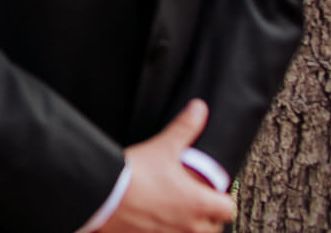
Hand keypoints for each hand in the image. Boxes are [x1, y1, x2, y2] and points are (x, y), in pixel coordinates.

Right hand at [100, 101, 234, 232]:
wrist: (102, 194)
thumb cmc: (134, 175)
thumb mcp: (163, 147)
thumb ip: (184, 128)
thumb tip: (198, 109)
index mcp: (198, 204)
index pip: (227, 209)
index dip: (222, 199)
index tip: (212, 191)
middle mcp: (189, 225)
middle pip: (213, 227)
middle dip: (207, 215)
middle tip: (194, 200)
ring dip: (186, 224)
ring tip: (174, 210)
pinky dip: (165, 230)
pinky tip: (154, 220)